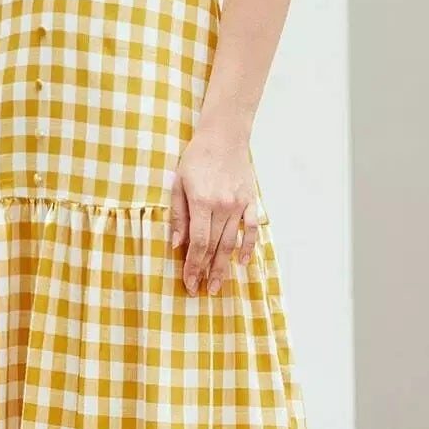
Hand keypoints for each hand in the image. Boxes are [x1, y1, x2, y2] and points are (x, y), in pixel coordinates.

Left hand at [169, 126, 258, 294]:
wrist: (224, 136)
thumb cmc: (196, 158)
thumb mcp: (178, 183)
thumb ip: (178, 215)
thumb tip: (177, 245)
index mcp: (202, 202)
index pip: (198, 243)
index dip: (193, 266)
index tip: (189, 283)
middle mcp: (223, 206)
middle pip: (215, 247)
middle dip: (208, 272)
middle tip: (204, 291)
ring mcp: (239, 204)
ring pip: (232, 242)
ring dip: (225, 266)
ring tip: (219, 284)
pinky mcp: (251, 200)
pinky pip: (252, 228)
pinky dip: (249, 245)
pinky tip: (243, 261)